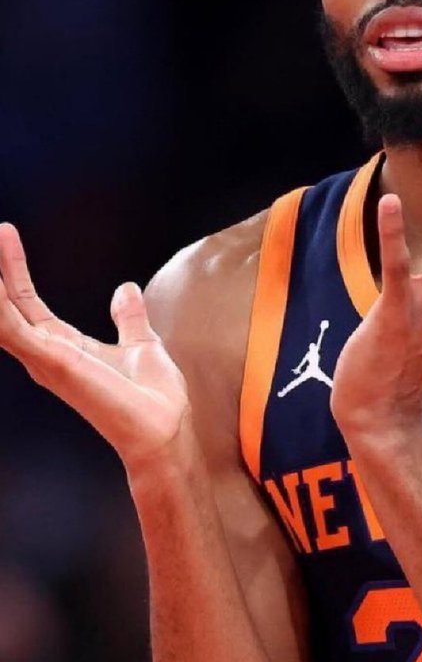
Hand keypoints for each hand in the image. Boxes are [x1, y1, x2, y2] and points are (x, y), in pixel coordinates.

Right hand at [0, 223, 189, 470]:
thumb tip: (126, 289)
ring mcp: (45, 359)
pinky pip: (12, 328)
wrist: (166, 429)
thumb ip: (128, 318)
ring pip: (1, 314)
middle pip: (5, 304)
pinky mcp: (51, 361)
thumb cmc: (154, 398)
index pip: (24, 301)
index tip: (5, 232)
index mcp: (63, 346)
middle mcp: (46, 353)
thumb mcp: (140, 343)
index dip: (11, 267)